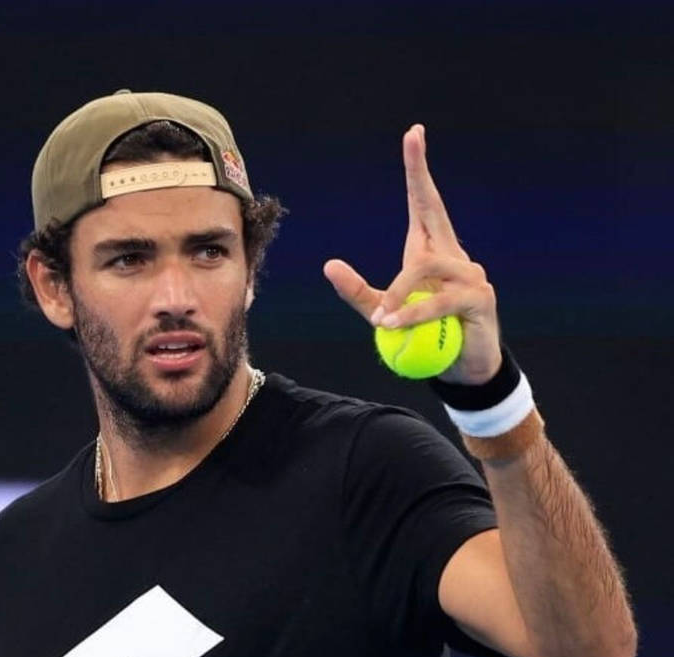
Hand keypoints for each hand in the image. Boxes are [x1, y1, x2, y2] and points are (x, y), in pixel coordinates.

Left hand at [323, 124, 502, 384]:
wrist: (465, 370)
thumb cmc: (430, 336)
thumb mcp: (386, 313)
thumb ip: (359, 292)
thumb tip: (329, 264)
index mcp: (432, 252)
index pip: (425, 203)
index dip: (419, 169)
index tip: (414, 133)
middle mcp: (454, 256)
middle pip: (432, 211)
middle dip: (420, 175)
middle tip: (410, 141)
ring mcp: (471, 274)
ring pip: (426, 269)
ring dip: (399, 294)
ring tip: (381, 321)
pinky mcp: (480, 299)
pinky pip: (440, 301)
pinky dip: (414, 314)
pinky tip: (392, 325)